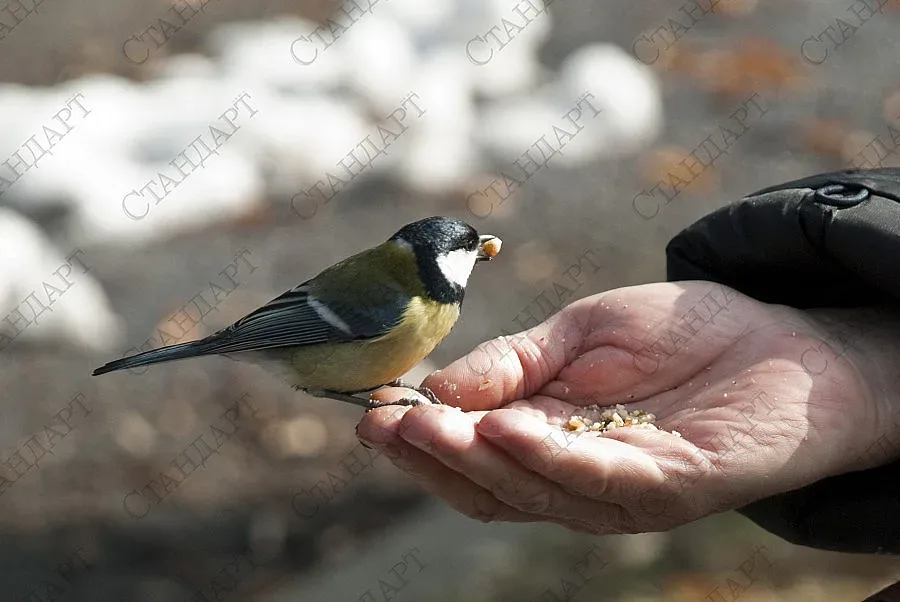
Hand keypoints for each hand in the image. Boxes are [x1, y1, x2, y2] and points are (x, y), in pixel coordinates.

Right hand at [356, 281, 899, 534]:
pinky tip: (507, 428)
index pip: (469, 455)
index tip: (372, 410)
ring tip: (427, 424)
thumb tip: (439, 387)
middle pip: (488, 487)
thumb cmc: (681, 335)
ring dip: (474, 461)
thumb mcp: (580, 332)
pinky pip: (601, 480)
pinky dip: (549, 459)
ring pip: (532, 492)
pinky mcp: (674, 487)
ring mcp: (623, 490)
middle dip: (431, 456)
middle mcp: (576, 478)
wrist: (784, 340)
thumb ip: (515, 361)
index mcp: (548, 441)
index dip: (417, 440)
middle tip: (385, 422)